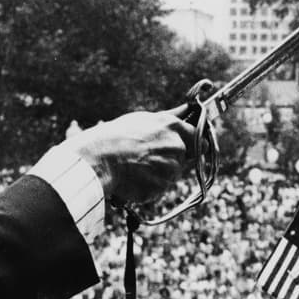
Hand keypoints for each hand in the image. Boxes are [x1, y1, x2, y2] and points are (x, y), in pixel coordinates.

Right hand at [59, 111, 193, 205]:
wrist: (99, 157)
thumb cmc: (119, 135)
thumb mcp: (145, 119)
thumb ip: (171, 117)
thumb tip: (188, 108)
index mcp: (174, 127)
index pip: (198, 138)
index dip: (193, 144)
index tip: (186, 148)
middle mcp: (176, 148)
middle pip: (184, 159)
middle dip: (172, 160)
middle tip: (149, 158)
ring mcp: (169, 169)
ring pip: (170, 175)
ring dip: (159, 174)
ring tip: (136, 166)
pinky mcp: (160, 188)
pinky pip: (158, 189)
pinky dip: (148, 187)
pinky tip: (133, 178)